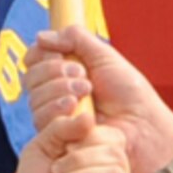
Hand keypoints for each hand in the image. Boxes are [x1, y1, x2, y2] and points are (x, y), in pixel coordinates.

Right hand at [26, 26, 172, 172]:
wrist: (141, 123)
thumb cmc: (129, 92)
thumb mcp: (103, 55)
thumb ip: (75, 38)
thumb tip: (41, 36)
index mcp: (65, 72)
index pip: (34, 59)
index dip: (41, 54)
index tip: (60, 54)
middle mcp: (56, 93)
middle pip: (30, 77)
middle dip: (55, 71)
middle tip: (85, 77)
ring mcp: (55, 115)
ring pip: (34, 98)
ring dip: (60, 90)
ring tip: (88, 93)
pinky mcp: (57, 136)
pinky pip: (40, 119)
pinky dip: (58, 109)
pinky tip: (81, 110)